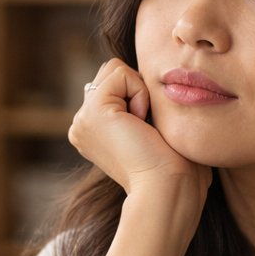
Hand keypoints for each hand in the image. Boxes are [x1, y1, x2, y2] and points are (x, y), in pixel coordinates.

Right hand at [68, 59, 210, 199]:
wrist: (167, 186)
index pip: (115, 83)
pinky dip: (140, 93)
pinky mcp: (92, 111)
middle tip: (146, 128)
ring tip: (142, 126)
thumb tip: (145, 79)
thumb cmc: (172, 166)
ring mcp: (82, 119)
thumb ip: (139, 106)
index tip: (148, 131)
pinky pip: (121, 73)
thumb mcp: (151, 130)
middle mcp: (82, 125)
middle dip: (137, 89)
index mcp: (94, 131)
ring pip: (115, 69)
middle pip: (111, 72)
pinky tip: (141, 123)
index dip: (141, 95)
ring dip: (139, 91)